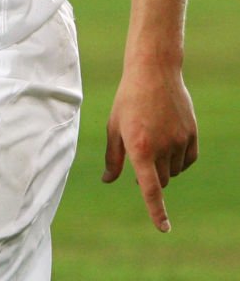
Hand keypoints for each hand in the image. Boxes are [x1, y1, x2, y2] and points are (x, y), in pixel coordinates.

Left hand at [103, 64, 197, 231]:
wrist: (153, 71)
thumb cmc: (128, 100)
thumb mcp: (114, 126)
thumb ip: (112, 157)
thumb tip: (107, 180)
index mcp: (139, 148)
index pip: (150, 189)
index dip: (157, 211)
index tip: (164, 228)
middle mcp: (162, 147)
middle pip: (161, 180)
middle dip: (152, 174)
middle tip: (142, 150)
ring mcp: (180, 141)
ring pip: (175, 170)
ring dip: (165, 164)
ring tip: (154, 136)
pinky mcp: (192, 134)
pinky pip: (188, 160)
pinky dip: (180, 158)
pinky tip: (170, 139)